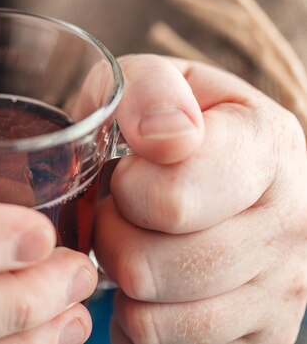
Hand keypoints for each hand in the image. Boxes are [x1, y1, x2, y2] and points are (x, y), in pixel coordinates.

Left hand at [99, 55, 306, 343]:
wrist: (216, 164)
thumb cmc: (169, 122)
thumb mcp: (151, 80)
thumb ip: (150, 91)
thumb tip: (167, 139)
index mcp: (268, 144)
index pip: (169, 201)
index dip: (124, 190)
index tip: (127, 172)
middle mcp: (293, 221)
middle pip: (150, 268)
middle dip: (112, 237)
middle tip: (119, 213)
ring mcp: (286, 287)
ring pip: (154, 319)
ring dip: (123, 282)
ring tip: (136, 242)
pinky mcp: (267, 333)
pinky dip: (143, 322)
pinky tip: (153, 283)